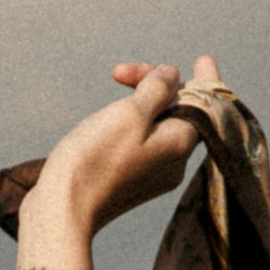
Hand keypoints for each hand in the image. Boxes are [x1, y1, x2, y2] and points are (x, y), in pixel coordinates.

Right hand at [22, 55, 223, 248]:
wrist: (64, 209)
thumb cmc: (97, 159)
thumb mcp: (131, 112)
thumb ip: (157, 88)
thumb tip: (172, 76)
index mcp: (181, 144)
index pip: (205, 105)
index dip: (205, 81)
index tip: (204, 60)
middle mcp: (174, 162)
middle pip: (178, 110)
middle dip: (154, 84)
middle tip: (120, 72)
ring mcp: (153, 173)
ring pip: (158, 124)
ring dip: (138, 99)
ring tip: (112, 85)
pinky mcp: (131, 180)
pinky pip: (142, 141)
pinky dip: (132, 121)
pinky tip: (110, 116)